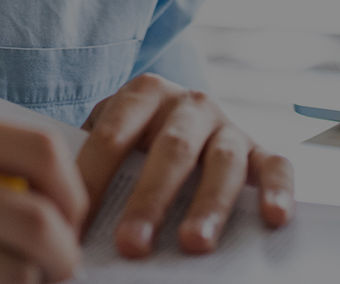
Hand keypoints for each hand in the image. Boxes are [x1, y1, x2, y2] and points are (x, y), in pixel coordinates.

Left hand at [77, 74, 292, 257]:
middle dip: (150, 200)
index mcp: (143, 94)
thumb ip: (91, 160)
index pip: (112, 137)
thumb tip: (61, 216)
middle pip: (169, 151)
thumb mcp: (112, 132)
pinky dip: (278, 190)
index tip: (75, 226)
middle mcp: (189, 103)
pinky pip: (276, 165)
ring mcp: (228, 125)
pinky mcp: (261, 148)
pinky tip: (273, 218)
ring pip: (222, 163)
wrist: (183, 114)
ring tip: (193, 244)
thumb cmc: (137, 136)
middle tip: (131, 245)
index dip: (91, 181)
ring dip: (208, 206)